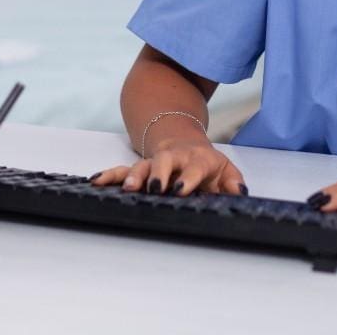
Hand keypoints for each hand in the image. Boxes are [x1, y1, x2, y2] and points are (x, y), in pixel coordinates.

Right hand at [88, 137, 246, 196]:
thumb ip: (233, 184)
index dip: (188, 177)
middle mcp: (174, 158)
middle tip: (153, 188)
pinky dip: (109, 175)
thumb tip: (240, 194)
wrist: (186, 142)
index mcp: (198, 159)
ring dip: (133, 176)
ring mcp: (155, 161)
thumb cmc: (207, 165)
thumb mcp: (226, 172)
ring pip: (141, 165)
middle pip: (164, 161)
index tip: (180, 189)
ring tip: (126, 189)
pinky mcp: (140, 168)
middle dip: (157, 173)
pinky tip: (96, 181)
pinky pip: (122, 170)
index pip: (194, 167)